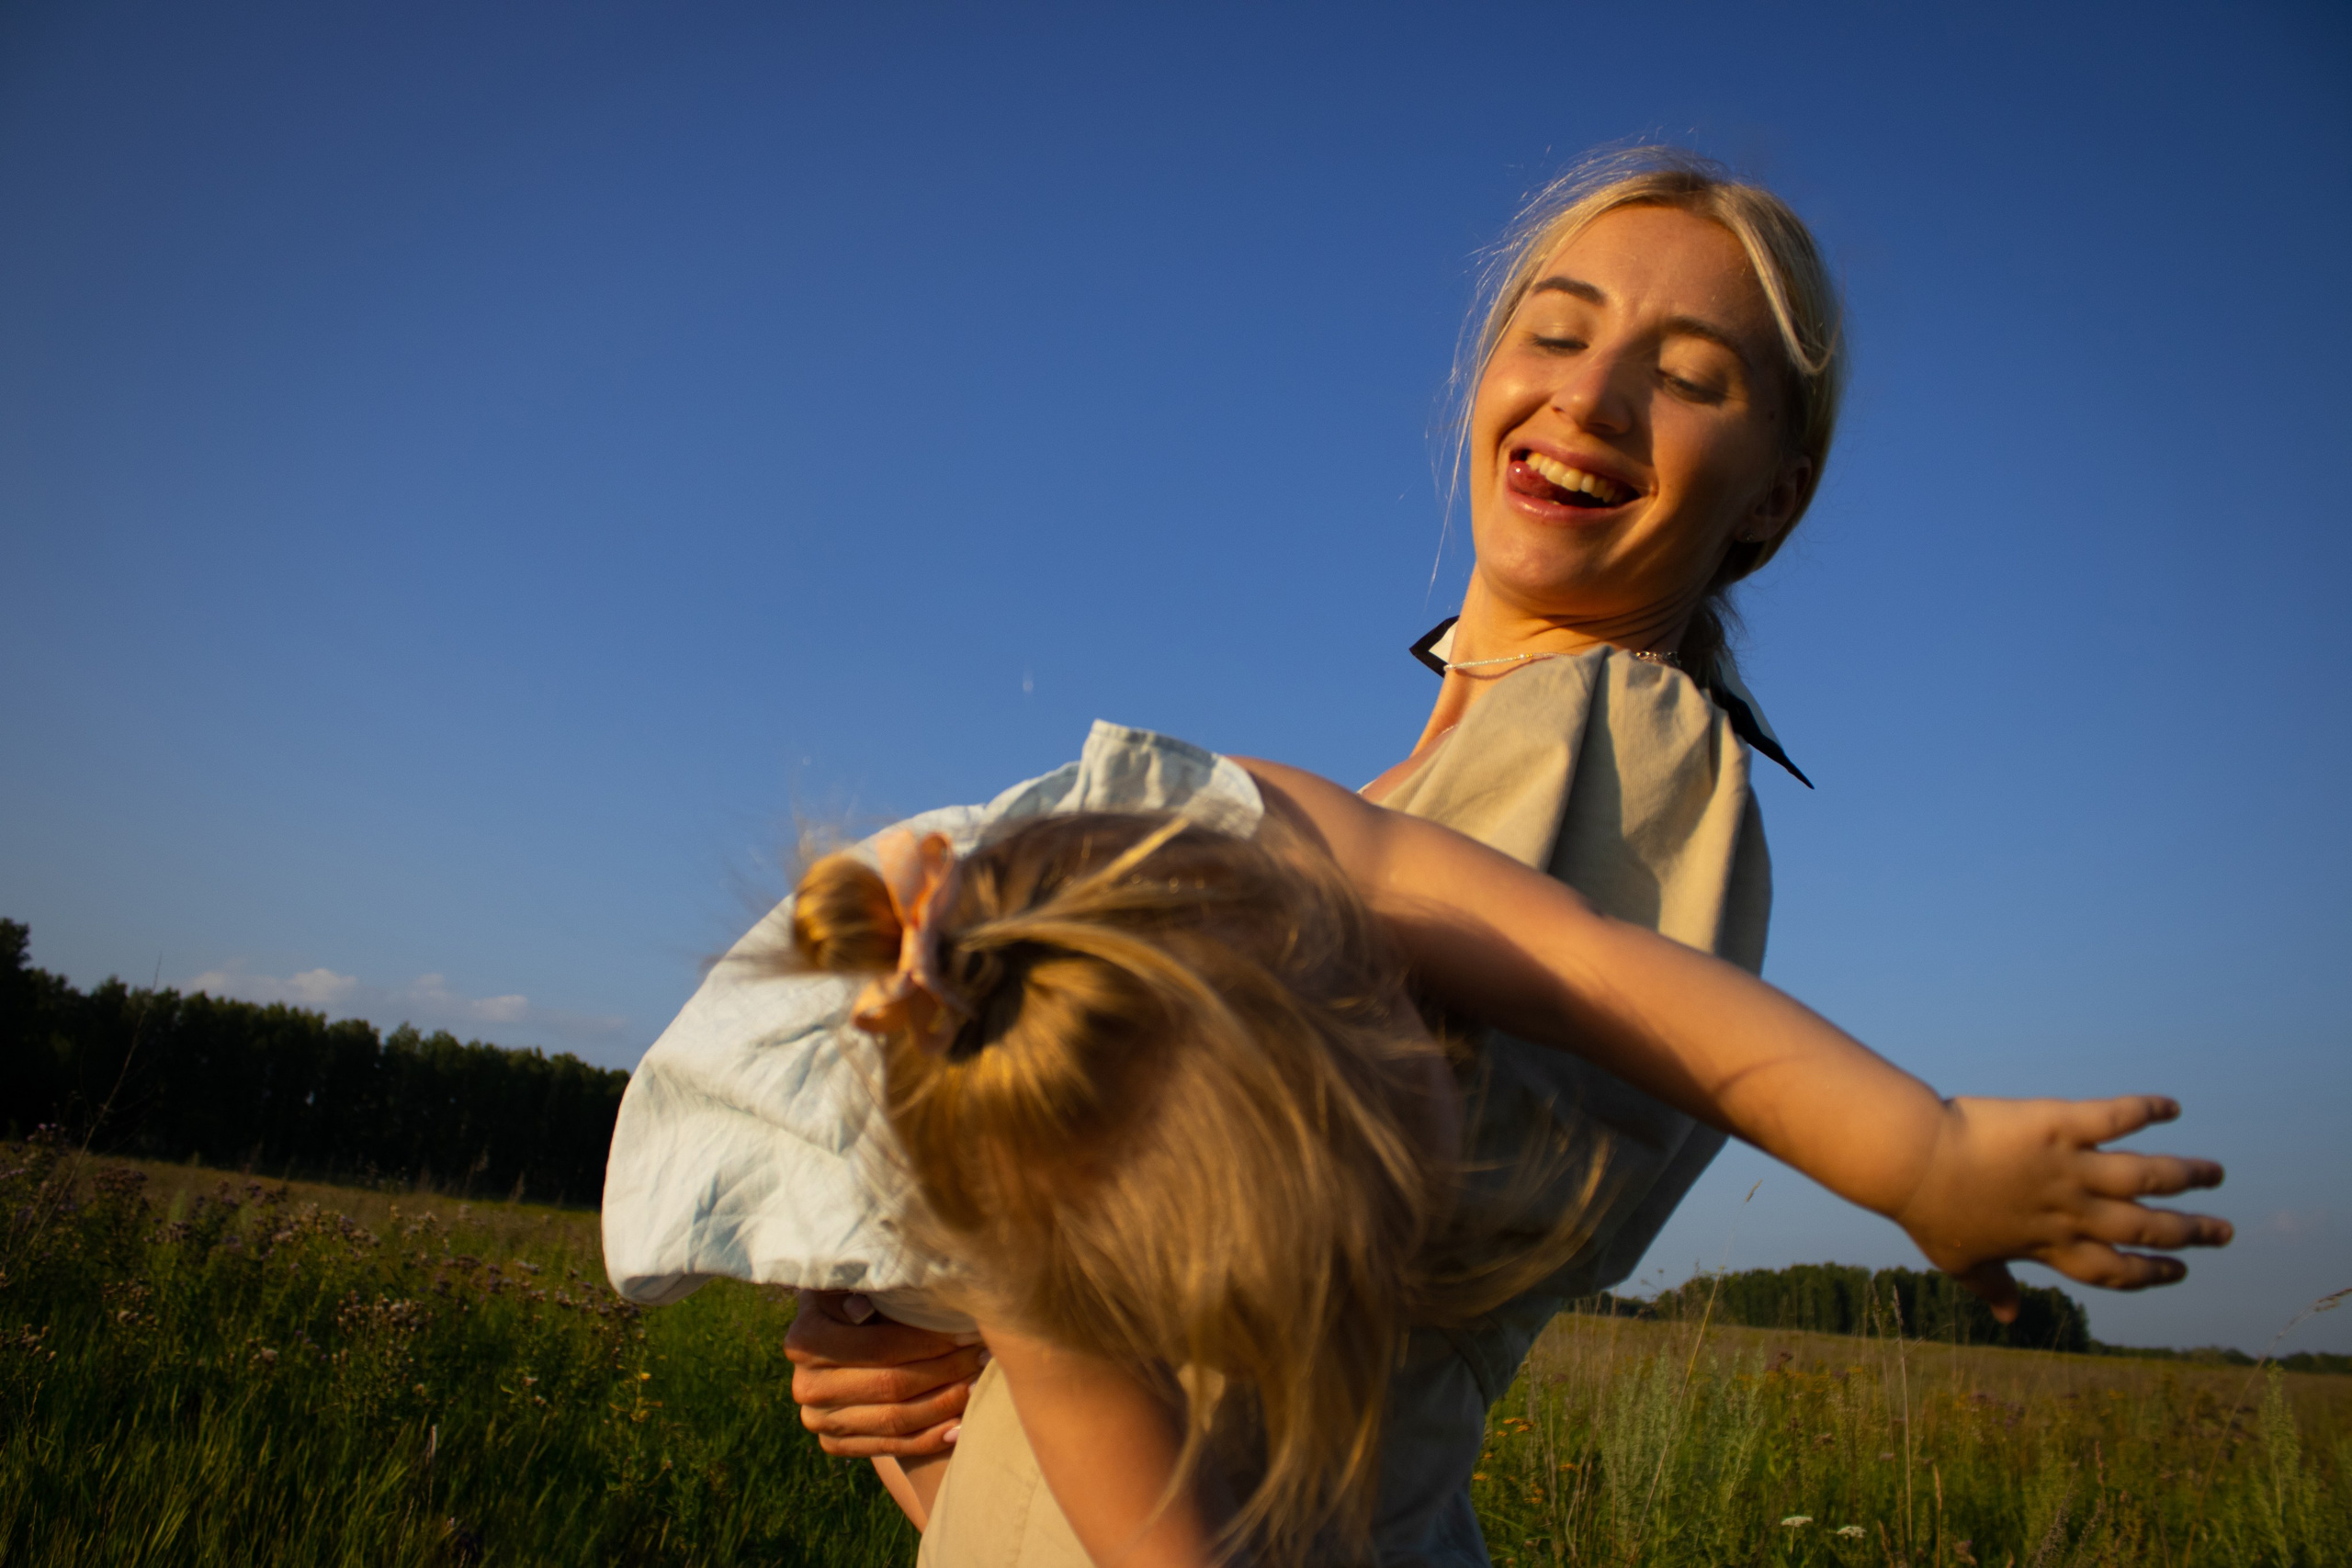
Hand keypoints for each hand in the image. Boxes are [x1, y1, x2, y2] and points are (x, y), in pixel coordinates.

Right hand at [785, 1291, 986, 1456]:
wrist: (836, 1342)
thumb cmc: (857, 1299)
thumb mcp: (853, 1283)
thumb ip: (860, 1288)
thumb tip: (862, 1309)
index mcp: (805, 1340)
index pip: (878, 1346)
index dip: (928, 1342)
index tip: (967, 1333)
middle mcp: (805, 1386)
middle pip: (890, 1385)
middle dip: (945, 1371)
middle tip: (982, 1357)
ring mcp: (819, 1420)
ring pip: (895, 1419)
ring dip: (944, 1404)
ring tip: (978, 1385)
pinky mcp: (834, 1444)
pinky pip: (890, 1446)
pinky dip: (930, 1438)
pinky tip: (961, 1426)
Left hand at [1892, 1095, 2230, 1321]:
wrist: (1912, 1161)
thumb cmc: (1929, 1210)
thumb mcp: (1961, 1261)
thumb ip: (1993, 1287)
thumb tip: (2009, 1319)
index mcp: (2049, 1246)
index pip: (2113, 1271)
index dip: (2150, 1274)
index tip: (2179, 1271)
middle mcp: (2071, 1212)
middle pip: (2145, 1229)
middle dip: (2190, 1234)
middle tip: (2225, 1232)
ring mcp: (2069, 1169)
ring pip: (2146, 1176)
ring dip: (2186, 1176)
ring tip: (2216, 1173)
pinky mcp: (2059, 1125)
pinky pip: (2114, 1118)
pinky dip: (2146, 1111)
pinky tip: (2171, 1106)